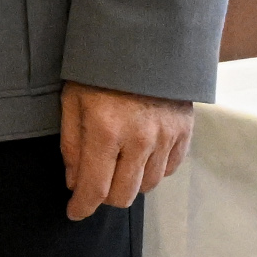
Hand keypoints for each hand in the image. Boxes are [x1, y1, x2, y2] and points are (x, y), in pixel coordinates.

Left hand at [59, 81, 194, 220]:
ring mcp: (166, 137)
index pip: (95, 187)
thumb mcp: (72, 101)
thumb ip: (72, 145)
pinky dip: (152, 171)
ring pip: (149, 185)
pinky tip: (138, 159)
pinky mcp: (184, 133)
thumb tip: (74, 182)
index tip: (74, 213)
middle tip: (93, 188)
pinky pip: (169, 169)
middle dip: (105, 198)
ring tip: (115, 168)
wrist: (143, 43)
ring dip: (129, 184)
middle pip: (124, 194)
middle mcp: (140, 139)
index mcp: (106, 130)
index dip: (83, 206)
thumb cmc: (99, 70)